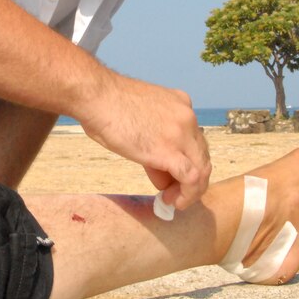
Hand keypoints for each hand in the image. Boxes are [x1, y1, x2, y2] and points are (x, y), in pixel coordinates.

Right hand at [78, 75, 210, 209]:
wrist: (96, 97)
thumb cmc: (107, 103)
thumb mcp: (140, 115)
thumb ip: (154, 136)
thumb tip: (158, 167)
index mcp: (181, 103)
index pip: (191, 138)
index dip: (183, 159)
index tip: (166, 173)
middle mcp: (187, 117)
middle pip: (200, 155)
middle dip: (188, 177)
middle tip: (171, 191)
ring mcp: (181, 134)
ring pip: (202, 169)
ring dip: (191, 190)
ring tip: (173, 200)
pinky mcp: (169, 152)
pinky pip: (190, 179)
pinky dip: (187, 195)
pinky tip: (175, 202)